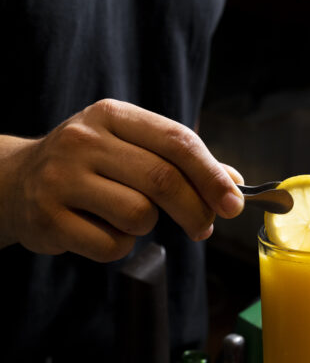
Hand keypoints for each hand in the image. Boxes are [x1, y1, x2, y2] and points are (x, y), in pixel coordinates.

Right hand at [0, 99, 243, 261]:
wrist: (14, 182)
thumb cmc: (87, 165)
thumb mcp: (128, 147)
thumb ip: (179, 160)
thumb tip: (235, 183)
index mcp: (112, 116)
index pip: (177, 141)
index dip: (212, 174)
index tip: (235, 202)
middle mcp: (84, 141)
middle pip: (163, 180)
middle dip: (196, 210)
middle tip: (205, 228)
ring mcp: (62, 179)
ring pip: (139, 215)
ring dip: (147, 227)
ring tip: (127, 218)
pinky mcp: (49, 219)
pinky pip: (111, 246)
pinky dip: (119, 246)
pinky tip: (100, 231)